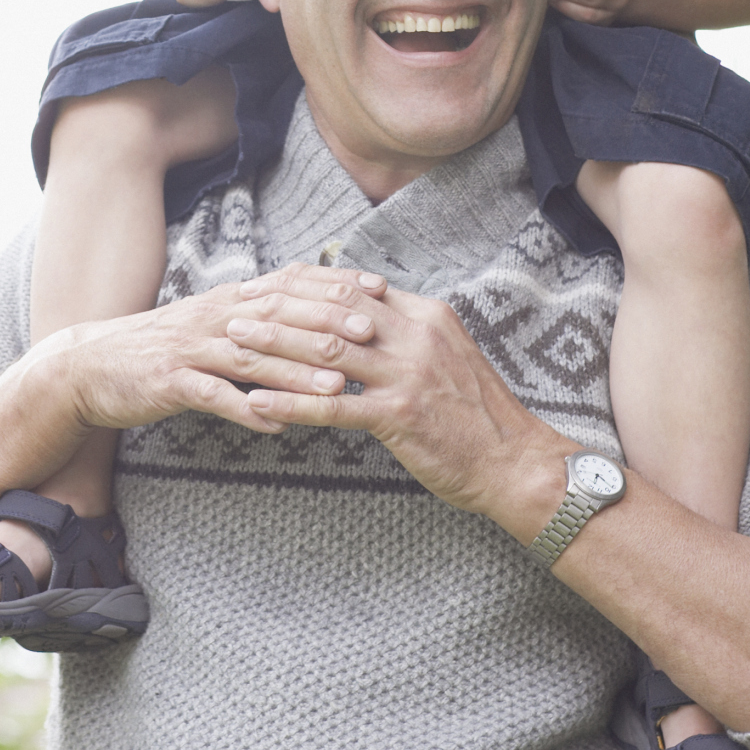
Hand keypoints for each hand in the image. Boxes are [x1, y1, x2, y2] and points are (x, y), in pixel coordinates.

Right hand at [42, 272, 378, 436]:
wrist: (92, 366)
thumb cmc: (164, 348)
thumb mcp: (216, 323)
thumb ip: (262, 318)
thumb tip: (318, 316)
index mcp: (231, 300)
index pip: (291, 284)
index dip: (336, 286)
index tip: (380, 291)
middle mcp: (216, 317)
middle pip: (278, 314)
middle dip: (327, 322)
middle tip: (372, 332)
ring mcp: (191, 349)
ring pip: (252, 356)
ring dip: (296, 370)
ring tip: (337, 386)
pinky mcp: (170, 382)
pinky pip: (212, 397)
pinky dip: (245, 409)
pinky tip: (276, 423)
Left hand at [227, 267, 561, 519]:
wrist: (515, 460)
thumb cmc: (477, 413)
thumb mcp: (446, 353)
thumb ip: (406, 330)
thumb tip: (364, 311)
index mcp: (424, 315)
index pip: (351, 290)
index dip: (303, 288)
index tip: (267, 288)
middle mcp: (414, 336)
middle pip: (330, 313)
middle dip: (278, 311)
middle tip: (236, 311)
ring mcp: (407, 375)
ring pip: (325, 355)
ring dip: (273, 351)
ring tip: (234, 348)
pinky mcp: (400, 416)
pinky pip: (333, 408)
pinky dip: (289, 405)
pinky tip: (258, 405)